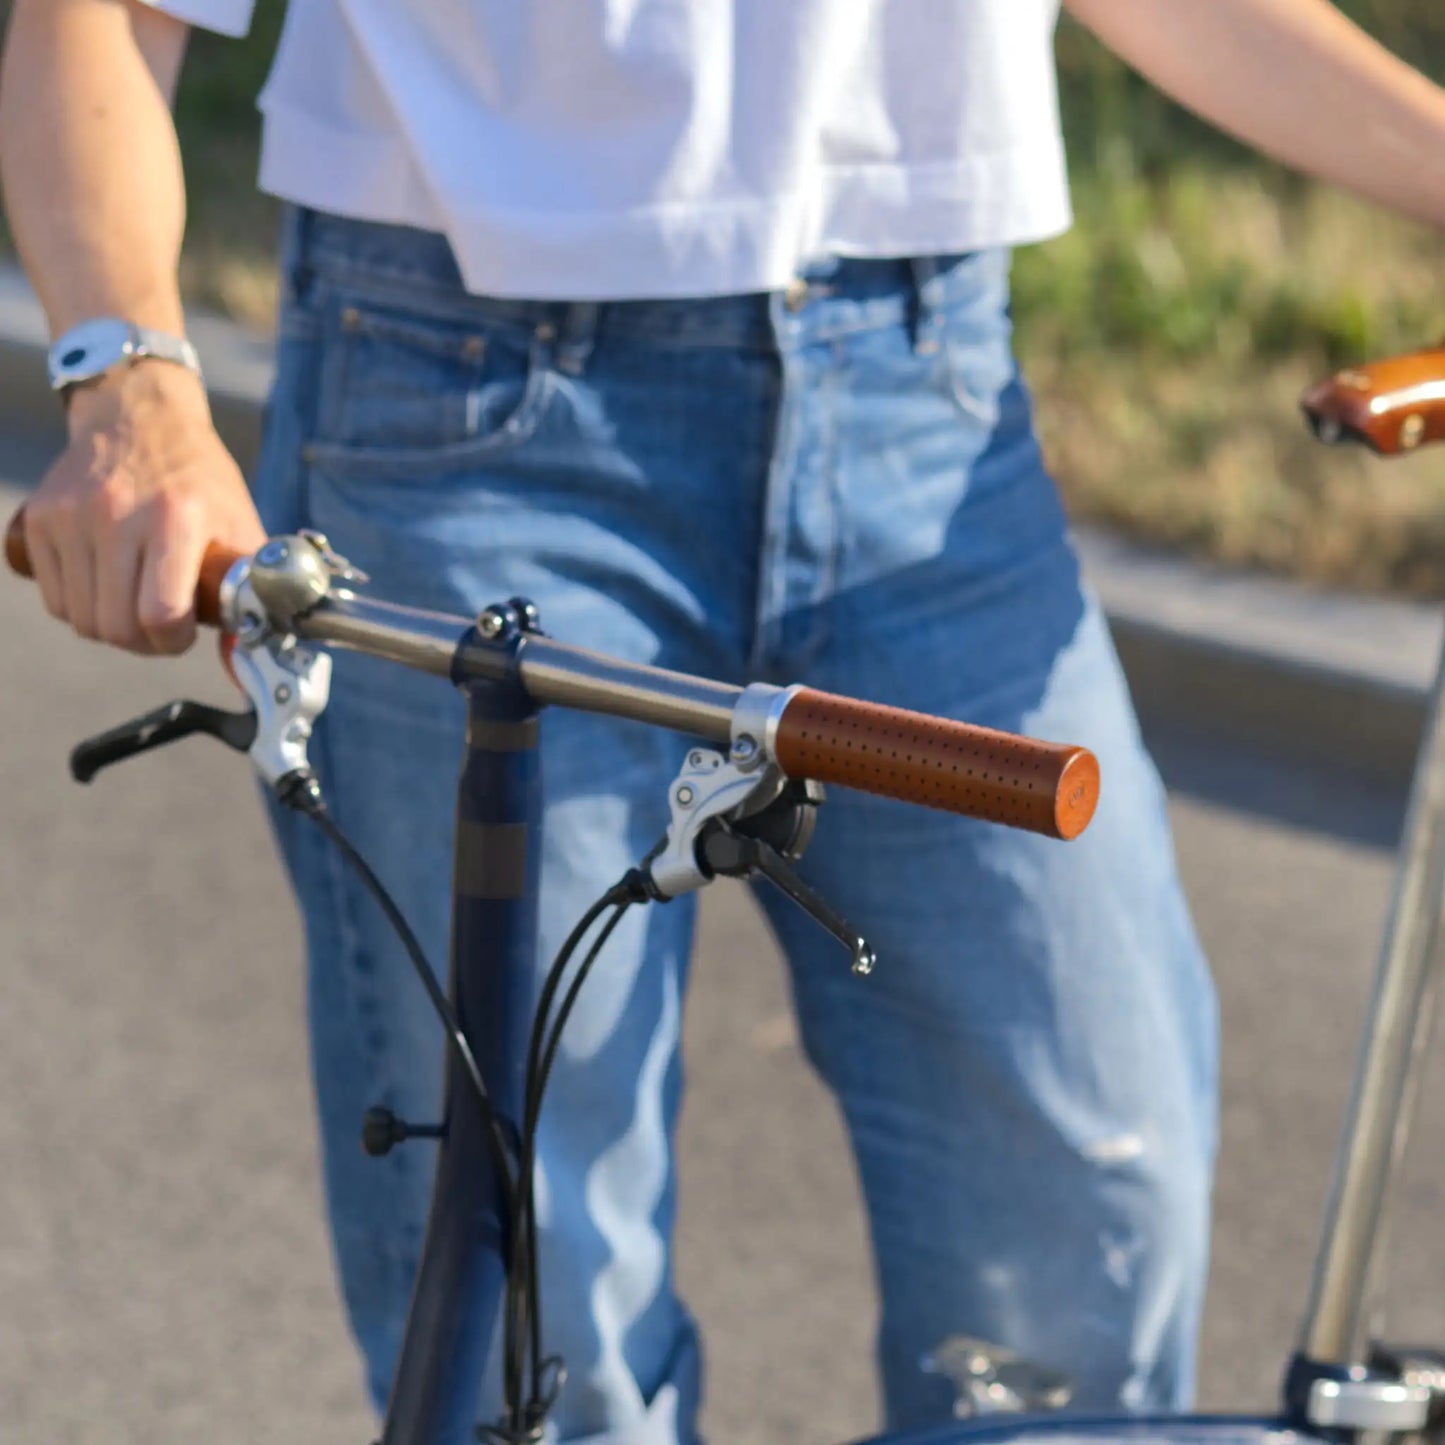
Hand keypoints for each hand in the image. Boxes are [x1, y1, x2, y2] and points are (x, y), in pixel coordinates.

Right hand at [23, 360, 265, 653]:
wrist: (138, 416)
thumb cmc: (198, 479)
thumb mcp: (239, 525)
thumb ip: (247, 589)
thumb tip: (255, 652)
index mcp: (175, 518)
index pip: (161, 614)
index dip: (175, 640)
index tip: (185, 632)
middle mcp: (117, 514)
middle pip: (116, 626)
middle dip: (144, 641)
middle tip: (163, 625)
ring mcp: (71, 516)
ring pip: (81, 619)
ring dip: (112, 625)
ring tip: (136, 601)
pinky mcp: (39, 520)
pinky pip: (55, 599)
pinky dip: (81, 606)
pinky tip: (107, 584)